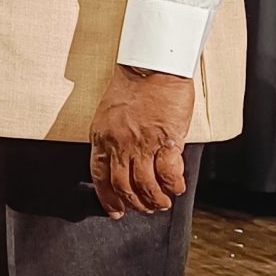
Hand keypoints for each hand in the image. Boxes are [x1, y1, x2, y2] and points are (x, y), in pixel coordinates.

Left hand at [88, 64, 194, 218]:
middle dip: (135, 203)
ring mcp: (142, 143)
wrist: (153, 65)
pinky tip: (176, 188)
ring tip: (162, 203)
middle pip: (123, 186)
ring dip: (155, 199)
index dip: (108, 198)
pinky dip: (173, 185)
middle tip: (145, 208)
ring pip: (145, 185)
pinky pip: (168, 173)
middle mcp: (119, 144)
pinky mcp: (166, 140)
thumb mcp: (110, 113)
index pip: (99, 176)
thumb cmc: (134, 84)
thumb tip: (123, 162)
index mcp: (102, 136)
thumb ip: (114, 138)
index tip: (115, 210)